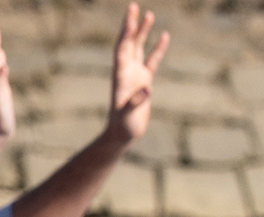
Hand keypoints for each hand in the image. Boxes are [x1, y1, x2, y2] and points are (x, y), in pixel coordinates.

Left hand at [107, 3, 166, 141]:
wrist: (122, 134)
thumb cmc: (124, 125)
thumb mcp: (129, 114)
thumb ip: (136, 101)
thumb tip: (146, 90)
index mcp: (121, 75)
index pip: (123, 48)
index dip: (127, 32)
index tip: (131, 17)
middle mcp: (126, 71)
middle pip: (128, 42)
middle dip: (131, 25)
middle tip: (134, 6)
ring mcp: (135, 74)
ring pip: (139, 48)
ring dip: (144, 32)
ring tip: (150, 14)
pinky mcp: (144, 80)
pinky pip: (152, 60)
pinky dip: (158, 48)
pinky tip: (164, 35)